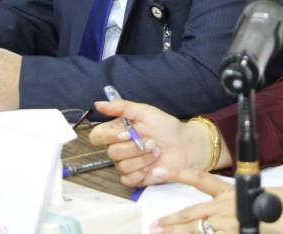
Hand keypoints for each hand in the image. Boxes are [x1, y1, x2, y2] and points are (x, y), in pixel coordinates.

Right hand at [90, 99, 218, 186]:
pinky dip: (142, 172)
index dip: (109, 136)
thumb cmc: (166, 127)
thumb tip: (98, 104)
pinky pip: (128, 179)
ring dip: (143, 159)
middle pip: (112, 153)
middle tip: (152, 142)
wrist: (185, 146)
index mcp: (117, 131)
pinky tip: (153, 166)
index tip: (127, 133)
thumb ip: (122, 107)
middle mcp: (119, 148)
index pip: (97, 136)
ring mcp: (126, 164)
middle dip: (135, 148)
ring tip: (157, 151)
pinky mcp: (134, 178)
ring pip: (122, 166)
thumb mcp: (146, 112)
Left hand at [151, 167, 282, 233]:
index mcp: (230, 193)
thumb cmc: (280, 208)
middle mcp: (226, 206)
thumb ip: (233, 205)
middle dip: (171, 220)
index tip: (160, 169)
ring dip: (177, 233)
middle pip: (192, 213)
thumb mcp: (254, 199)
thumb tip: (216, 217)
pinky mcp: (234, 233)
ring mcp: (228, 223)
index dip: (179, 173)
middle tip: (154, 225)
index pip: (200, 179)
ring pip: (196, 229)